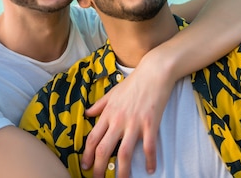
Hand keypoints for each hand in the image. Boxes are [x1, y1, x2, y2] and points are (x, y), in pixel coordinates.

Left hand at [81, 59, 173, 177]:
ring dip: (122, 171)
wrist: (154, 72)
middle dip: (99, 168)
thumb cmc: (134, 81)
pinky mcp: (150, 123)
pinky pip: (148, 146)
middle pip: (104, 149)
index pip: (93, 138)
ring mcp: (135, 123)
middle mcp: (119, 120)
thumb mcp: (112, 92)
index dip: (87, 154)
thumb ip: (99, 104)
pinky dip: (149, 160)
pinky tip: (150, 169)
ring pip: (124, 153)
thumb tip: (88, 113)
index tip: (86, 166)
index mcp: (108, 113)